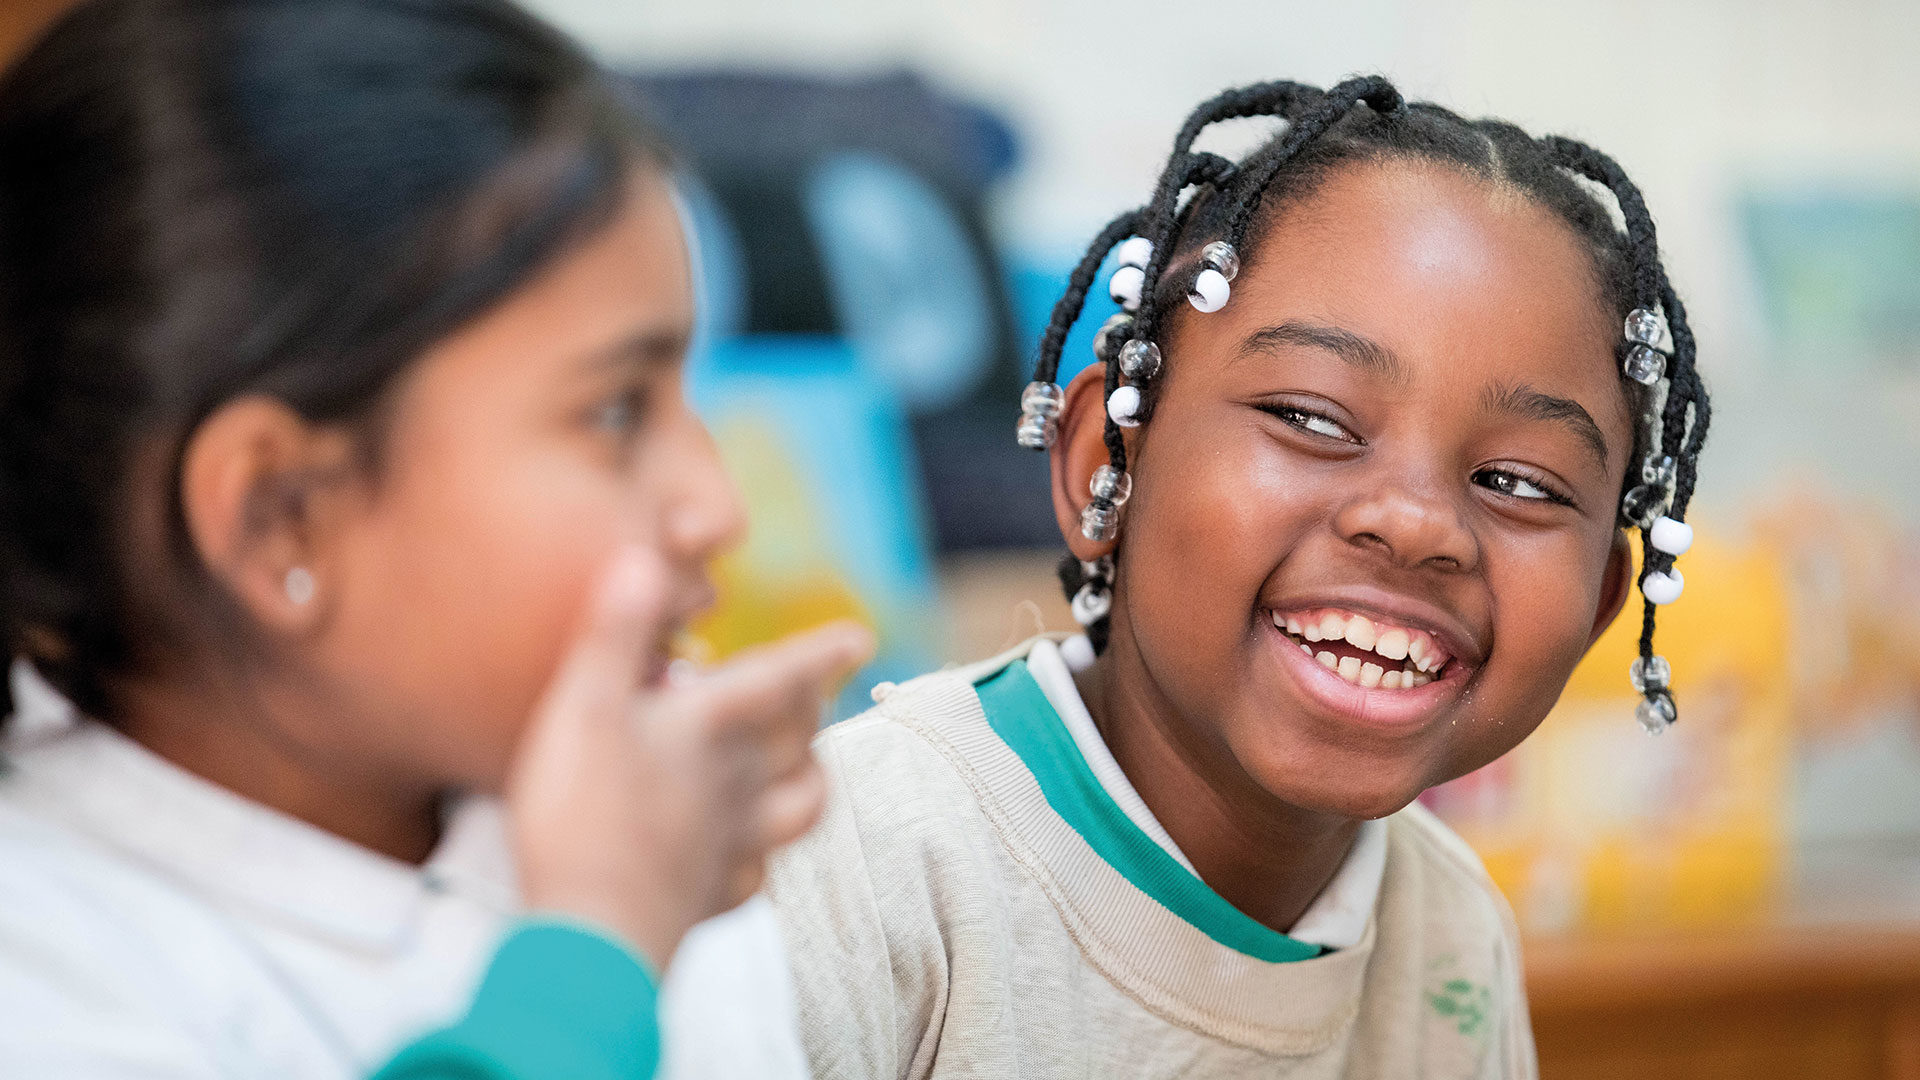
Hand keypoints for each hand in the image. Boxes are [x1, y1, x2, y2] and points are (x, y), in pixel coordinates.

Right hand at [505, 546, 871, 967]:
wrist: (591, 938)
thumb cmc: (583, 817)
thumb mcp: (583, 707)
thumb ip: (615, 632)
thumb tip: (646, 557)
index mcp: (711, 729)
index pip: (782, 677)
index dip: (821, 653)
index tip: (861, 637)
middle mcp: (736, 784)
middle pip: (797, 738)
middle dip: (811, 707)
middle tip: (815, 689)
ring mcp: (732, 845)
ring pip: (801, 805)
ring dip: (809, 776)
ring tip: (805, 764)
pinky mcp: (712, 897)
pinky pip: (758, 873)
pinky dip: (762, 854)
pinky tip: (746, 853)